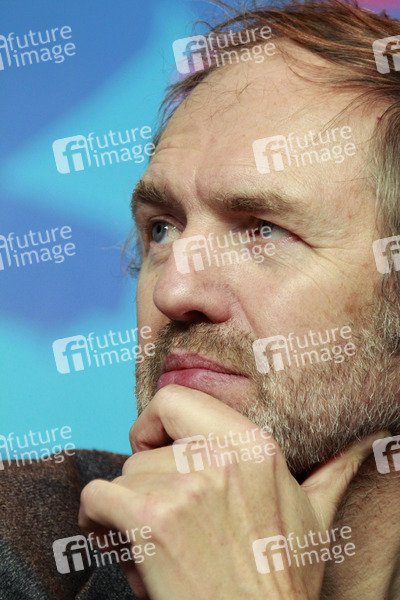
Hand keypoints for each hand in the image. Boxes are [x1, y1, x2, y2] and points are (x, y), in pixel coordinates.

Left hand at [79, 384, 381, 599]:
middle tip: (151, 499)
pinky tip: (115, 540)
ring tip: (151, 540)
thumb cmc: (280, 581)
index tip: (161, 449)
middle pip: (146, 441)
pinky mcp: (151, 522)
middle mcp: (221, 457)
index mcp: (255, 446)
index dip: (159, 423)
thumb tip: (368, 443)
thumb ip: (333, 472)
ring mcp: (186, 488)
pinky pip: (97, 497)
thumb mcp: (315, 518)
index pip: (177, 398)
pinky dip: (95, 520)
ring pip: (123, 475)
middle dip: (142, 469)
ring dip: (125, 508)